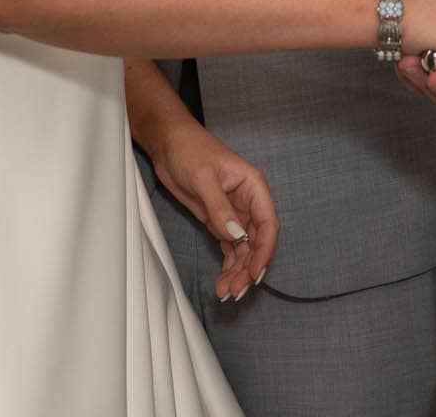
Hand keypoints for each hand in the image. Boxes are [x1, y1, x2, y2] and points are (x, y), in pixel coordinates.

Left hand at [143, 119, 277, 302]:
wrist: (168, 144)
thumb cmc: (189, 150)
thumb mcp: (204, 178)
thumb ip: (220, 208)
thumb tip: (236, 236)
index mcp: (253, 187)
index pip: (267, 223)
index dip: (264, 250)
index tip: (254, 273)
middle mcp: (248, 202)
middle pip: (256, 241)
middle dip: (249, 267)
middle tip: (236, 290)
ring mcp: (233, 213)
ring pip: (243, 248)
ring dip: (238, 270)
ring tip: (227, 291)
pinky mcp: (218, 220)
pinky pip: (229, 247)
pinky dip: (228, 264)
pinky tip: (224, 280)